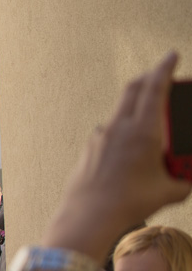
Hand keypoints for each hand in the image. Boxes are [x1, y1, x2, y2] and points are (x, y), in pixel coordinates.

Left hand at [44, 53, 189, 256]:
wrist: (88, 216)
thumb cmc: (129, 203)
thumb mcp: (168, 192)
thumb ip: (184, 183)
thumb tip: (188, 183)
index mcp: (143, 130)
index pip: (155, 88)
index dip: (164, 68)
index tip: (171, 55)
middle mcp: (119, 127)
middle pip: (133, 88)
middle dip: (149, 77)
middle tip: (160, 74)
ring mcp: (101, 136)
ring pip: (120, 110)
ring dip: (135, 104)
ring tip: (149, 117)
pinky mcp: (90, 149)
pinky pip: (109, 132)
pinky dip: (122, 129)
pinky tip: (128, 146)